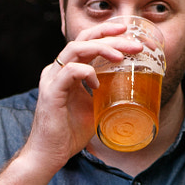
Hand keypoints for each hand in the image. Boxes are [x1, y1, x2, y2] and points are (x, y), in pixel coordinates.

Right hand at [22, 19, 144, 171]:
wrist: (50, 154)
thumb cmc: (70, 132)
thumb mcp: (94, 106)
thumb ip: (105, 93)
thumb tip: (130, 87)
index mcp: (67, 71)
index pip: (86, 41)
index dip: (105, 32)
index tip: (127, 30)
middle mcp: (58, 70)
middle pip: (83, 39)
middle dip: (110, 37)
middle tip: (134, 43)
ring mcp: (52, 79)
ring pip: (76, 49)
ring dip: (101, 48)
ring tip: (121, 56)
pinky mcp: (51, 91)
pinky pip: (70, 71)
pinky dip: (87, 72)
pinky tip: (97, 84)